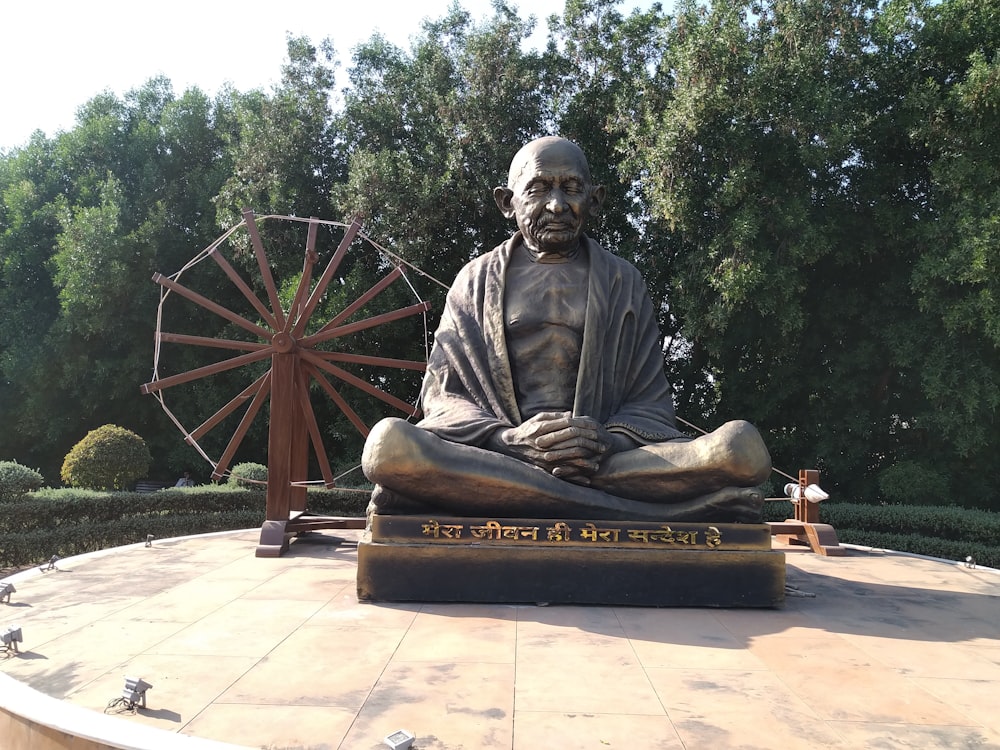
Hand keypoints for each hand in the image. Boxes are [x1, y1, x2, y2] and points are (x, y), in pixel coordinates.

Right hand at [493, 412, 614, 480]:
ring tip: (598, 463)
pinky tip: (587, 479)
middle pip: (572, 444)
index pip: (568, 427)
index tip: (596, 429)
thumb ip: (555, 416)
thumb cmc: (527, 430)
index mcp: (542, 429)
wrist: (510, 446)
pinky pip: (563, 474)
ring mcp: (543, 458)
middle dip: (590, 445)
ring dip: (586, 462)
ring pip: (570, 460)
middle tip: (603, 447)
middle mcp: (544, 444)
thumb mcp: (538, 418)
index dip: (584, 428)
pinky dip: (576, 478)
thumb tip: (572, 415)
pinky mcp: (543, 469)